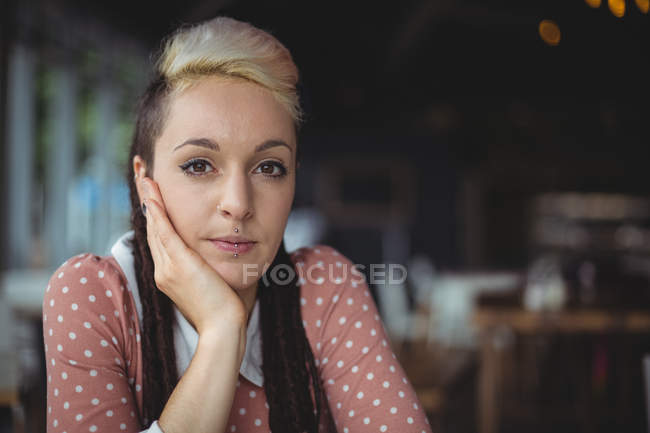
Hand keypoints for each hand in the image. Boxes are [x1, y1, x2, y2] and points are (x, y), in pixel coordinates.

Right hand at [139, 177, 247, 335]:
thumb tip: (207, 253)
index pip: (157, 235)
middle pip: (151, 226)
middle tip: (141, 172)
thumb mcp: (208, 282)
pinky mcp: (180, 266)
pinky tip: (154, 196)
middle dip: (146, 197)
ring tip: (143, 174)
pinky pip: (165, 234)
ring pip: (155, 226)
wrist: (223, 328)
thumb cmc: (222, 308)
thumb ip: (202, 266)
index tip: (150, 190)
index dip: (153, 212)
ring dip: (149, 197)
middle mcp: (163, 269)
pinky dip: (159, 214)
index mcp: (168, 273)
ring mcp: (168, 268)